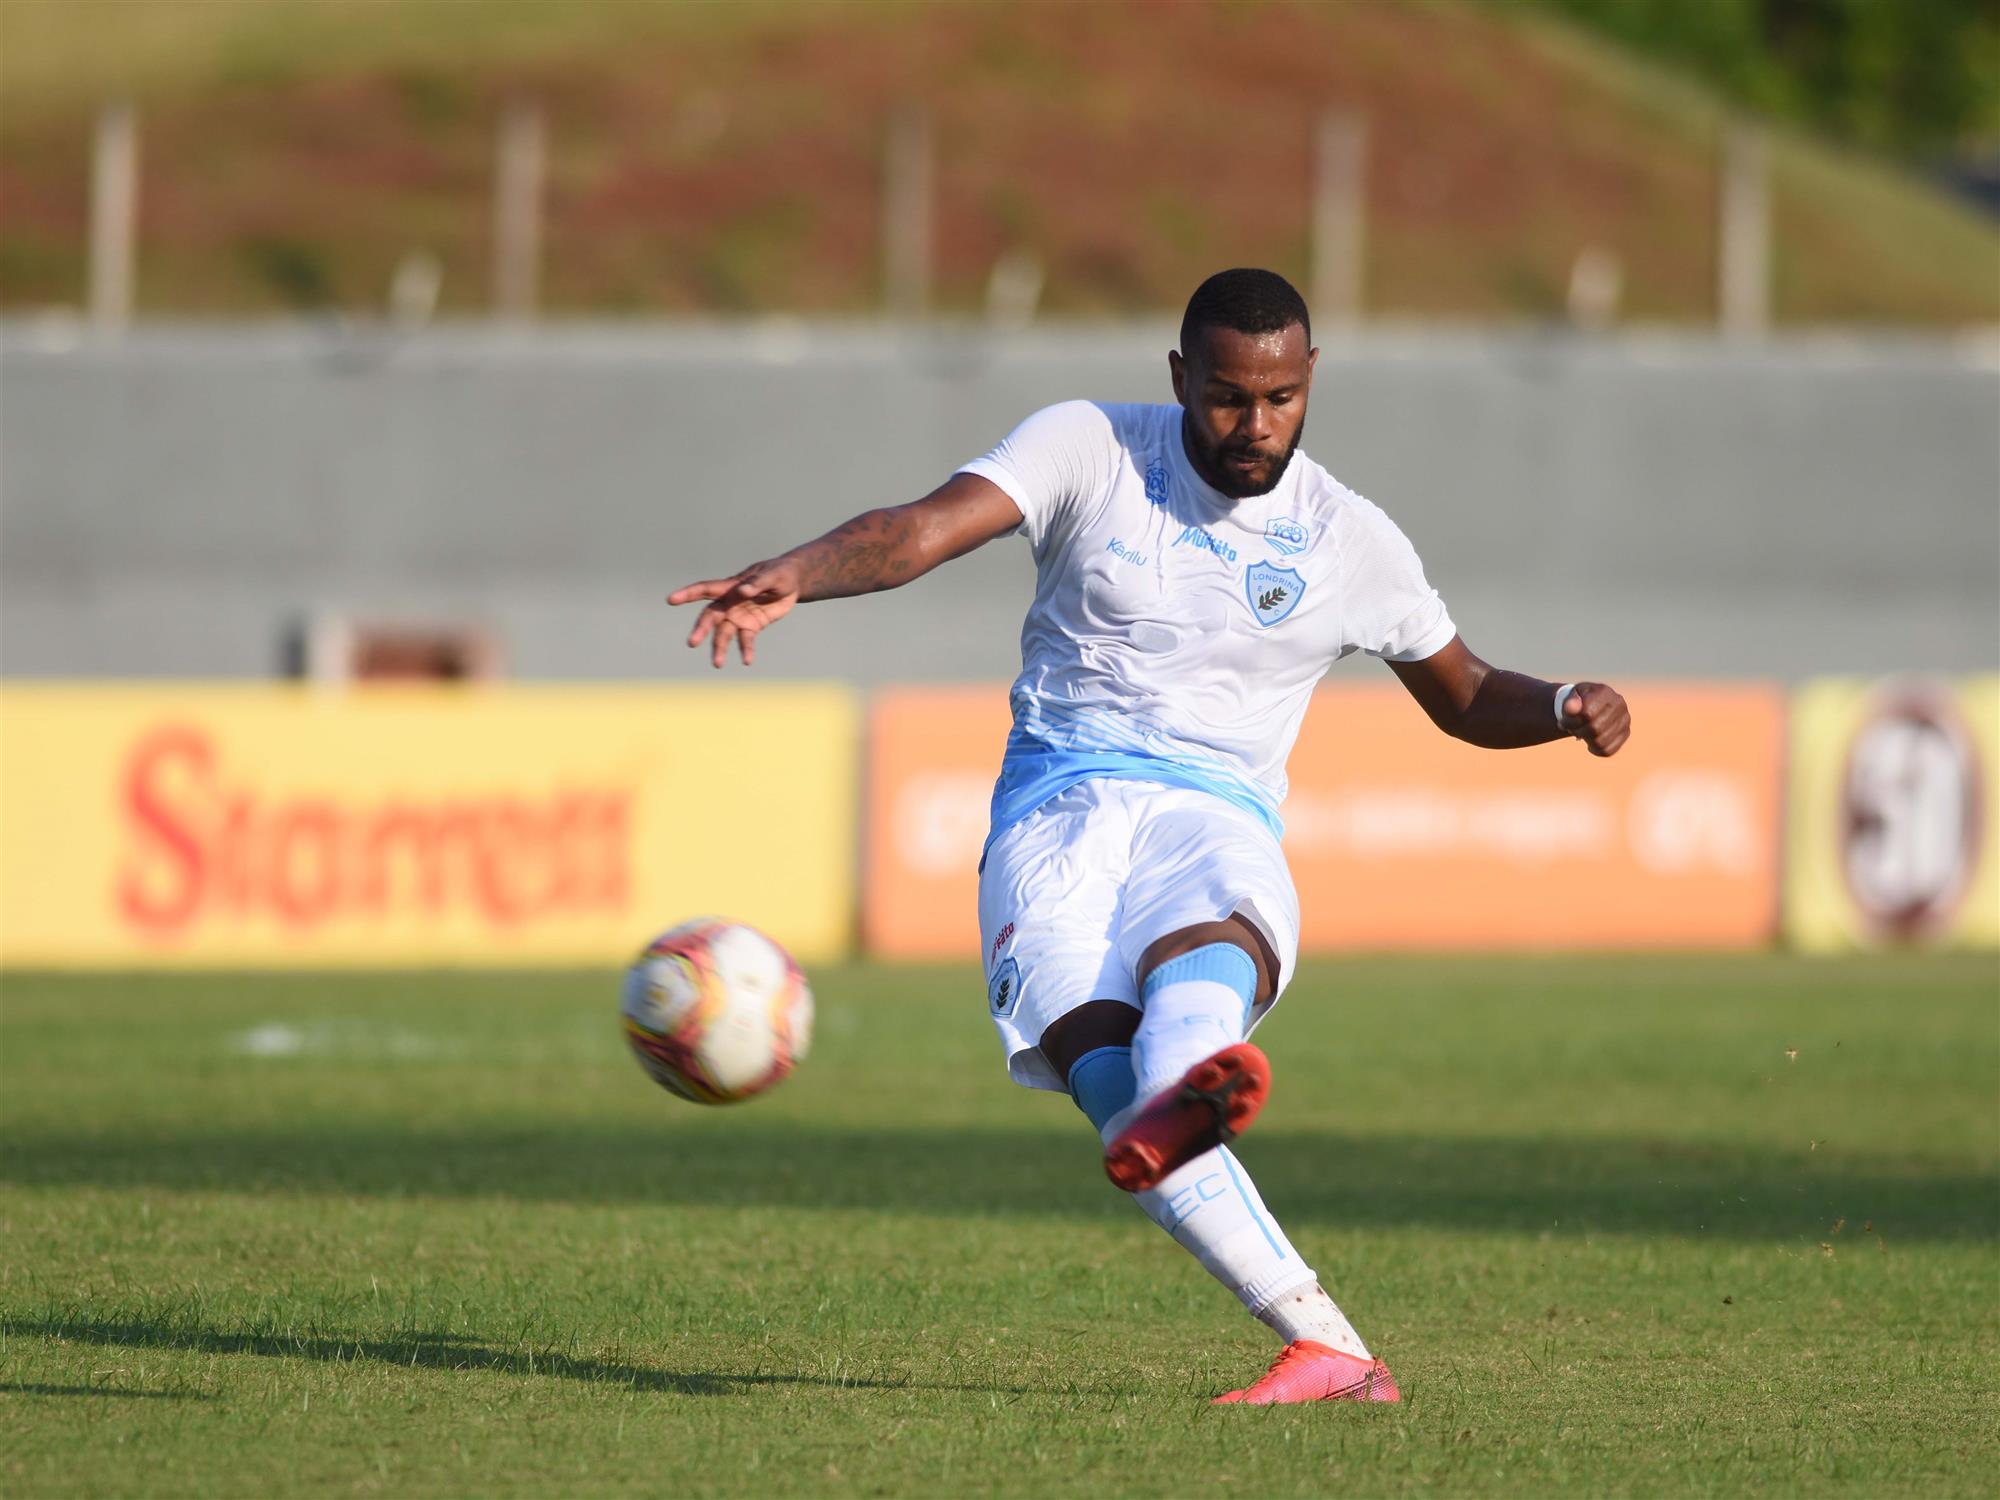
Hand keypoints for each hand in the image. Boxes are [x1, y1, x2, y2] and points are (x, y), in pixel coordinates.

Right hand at [666, 558, 803, 667]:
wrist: (792, 584)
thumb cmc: (778, 574)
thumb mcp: (772, 576)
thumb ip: (757, 583)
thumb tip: (742, 591)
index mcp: (731, 586)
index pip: (705, 589)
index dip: (688, 594)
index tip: (671, 599)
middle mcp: (730, 603)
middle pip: (710, 617)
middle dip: (701, 629)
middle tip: (692, 642)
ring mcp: (738, 616)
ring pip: (723, 633)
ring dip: (719, 648)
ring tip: (717, 664)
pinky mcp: (751, 627)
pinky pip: (745, 640)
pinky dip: (745, 650)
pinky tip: (746, 661)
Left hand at [1560, 682, 1630, 756]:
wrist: (1590, 705)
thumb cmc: (1578, 701)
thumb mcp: (1570, 697)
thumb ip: (1569, 702)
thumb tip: (1569, 708)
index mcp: (1604, 692)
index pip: (1587, 714)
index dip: (1571, 721)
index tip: (1562, 722)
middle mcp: (1619, 704)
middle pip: (1595, 729)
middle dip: (1577, 731)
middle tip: (1571, 728)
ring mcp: (1625, 720)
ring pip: (1601, 741)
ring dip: (1585, 740)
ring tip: (1581, 732)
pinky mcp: (1625, 734)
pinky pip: (1608, 750)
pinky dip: (1595, 749)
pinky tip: (1590, 741)